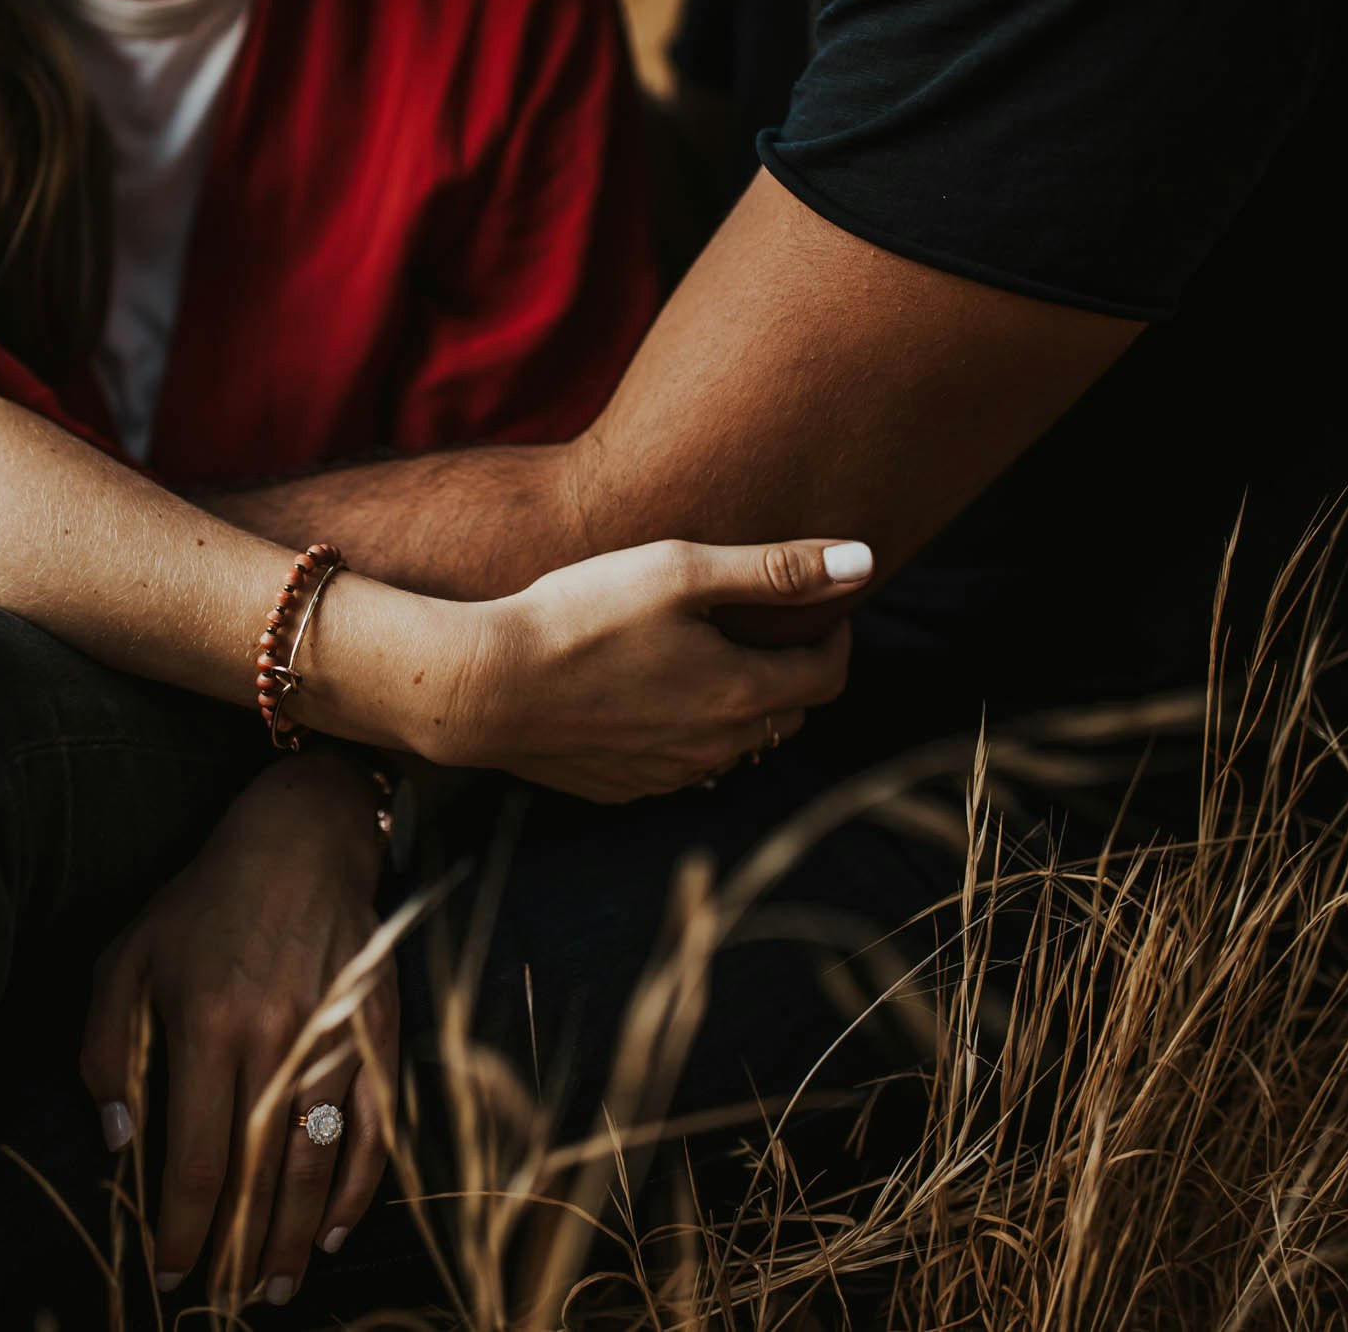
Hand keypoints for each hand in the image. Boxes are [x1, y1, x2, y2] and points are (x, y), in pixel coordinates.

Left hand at [79, 752, 395, 1309]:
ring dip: (299, 1237)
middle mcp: (277, 1038)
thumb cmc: (202, 903)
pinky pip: (376, 1127)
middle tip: (227, 1301)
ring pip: (318, 1161)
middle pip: (260, 1174)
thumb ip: (110, 1054)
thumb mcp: (126, 961)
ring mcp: (336, 1036)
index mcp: (208, 1025)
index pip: (194, 1159)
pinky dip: (360, 1187)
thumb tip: (120, 1144)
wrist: (300, 839)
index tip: (168, 1271)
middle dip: (240, 1250)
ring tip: (280, 1288)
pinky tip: (338, 1230)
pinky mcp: (379, 1030)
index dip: (181, 1227)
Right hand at [433, 538, 872, 800]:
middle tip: (760, 622)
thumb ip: (775, 568)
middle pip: (786, 713)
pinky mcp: (623, 787)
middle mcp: (716, 749)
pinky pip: (678, 761)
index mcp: (742, 695)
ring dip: (734, 701)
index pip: (828, 676)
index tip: (818, 603)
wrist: (484, 687)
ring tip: (700, 652)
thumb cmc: (581, 615)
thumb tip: (863, 561)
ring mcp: (668, 776)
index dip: (833, 634)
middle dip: (788, 668)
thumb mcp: (681, 571)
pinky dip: (683, 727)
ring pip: (731, 741)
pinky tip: (646, 689)